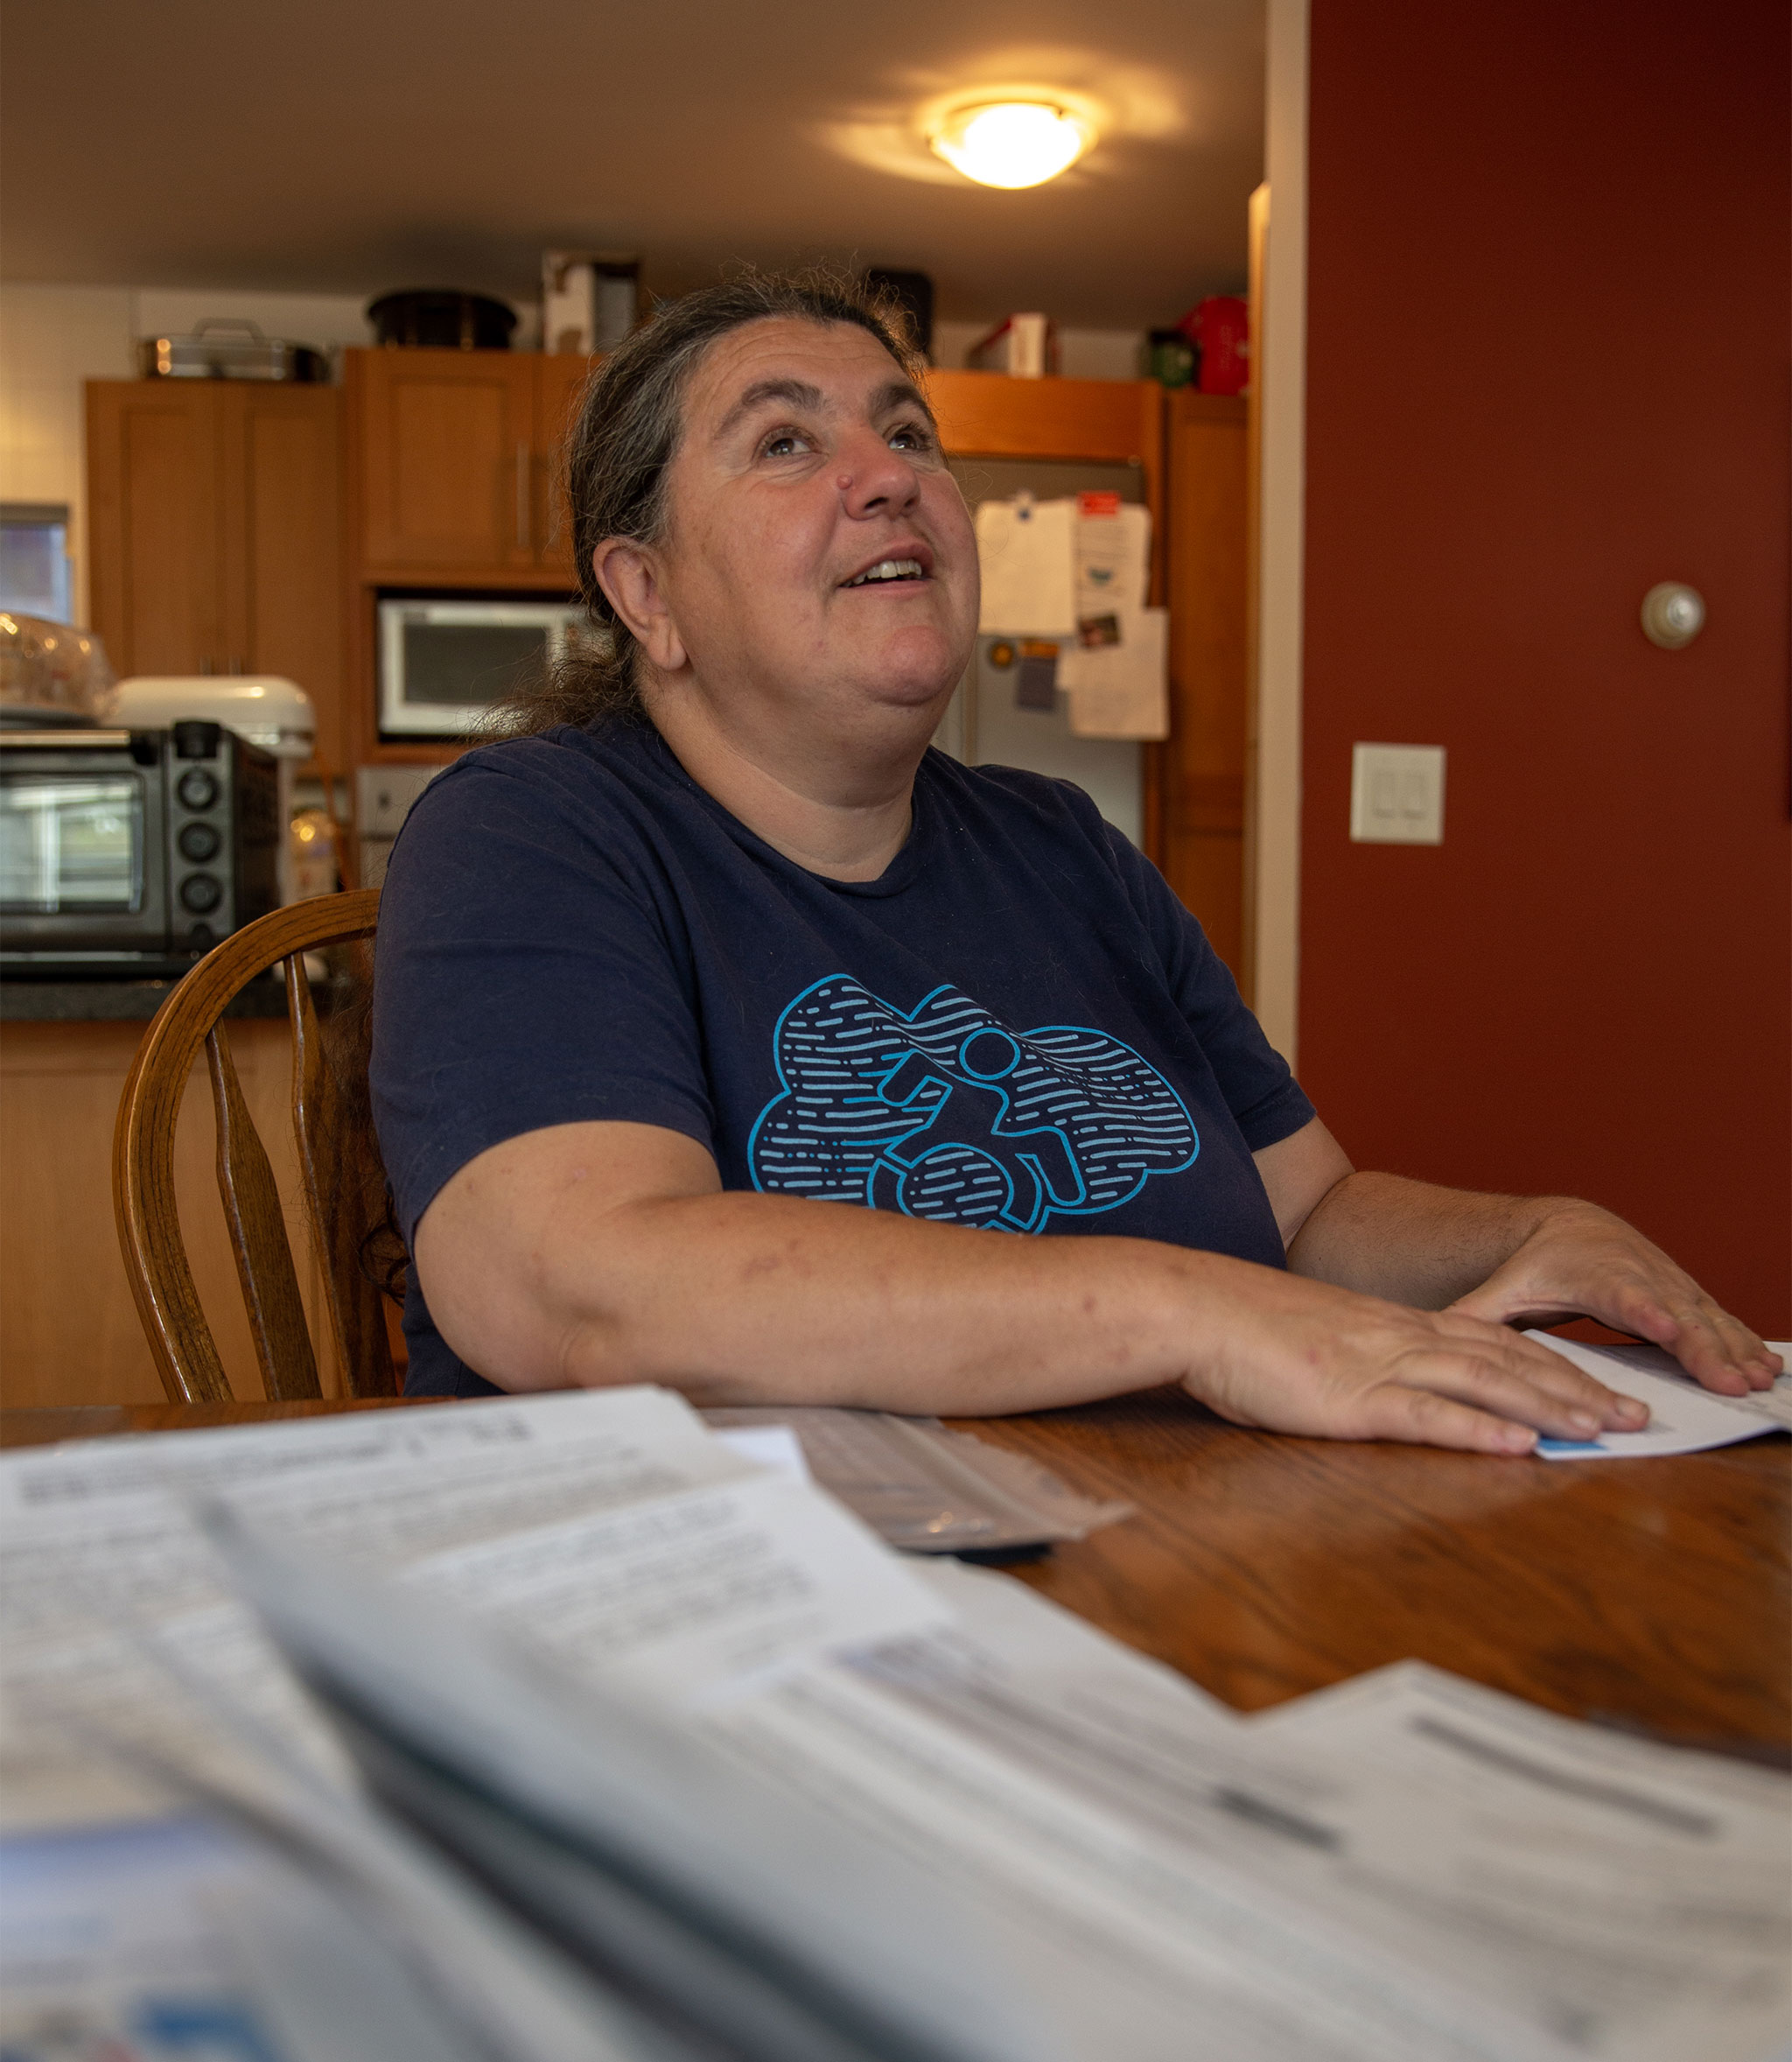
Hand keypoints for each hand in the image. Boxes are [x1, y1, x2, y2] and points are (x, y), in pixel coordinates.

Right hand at [1183, 1263, 1651, 1453]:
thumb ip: (1360, 1357)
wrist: (1195, 1308)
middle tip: (1631, 1414)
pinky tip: (1518, 1446)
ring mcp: (1378, 1365)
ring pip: (1483, 1385)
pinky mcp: (1349, 1398)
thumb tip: (1384, 1381)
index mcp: (1393, 1324)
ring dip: (1548, 1408)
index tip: (1597, 1385)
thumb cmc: (1242, 1330)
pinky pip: (1426, 1416)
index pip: (1493, 1341)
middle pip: (1507, 1360)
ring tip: (1601, 1430)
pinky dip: (1478, 1432)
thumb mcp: (1316, 1338)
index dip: (1551, 1364)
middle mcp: (1400, 1337)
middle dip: (1575, 1387)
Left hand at [1445, 1201, 1781, 1395]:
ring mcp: (1669, 1286)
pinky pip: (1721, 1322)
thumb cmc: (1535, 1267)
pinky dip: (1745, 1343)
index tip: (1670, 1329)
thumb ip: (1476, 1316)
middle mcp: (1640, 1276)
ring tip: (1758, 1379)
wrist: (1573, 1229)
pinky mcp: (1688, 1297)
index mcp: (1594, 1275)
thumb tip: (1430, 1339)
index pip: (1625, 1295)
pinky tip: (1768, 1368)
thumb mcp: (1505, 1290)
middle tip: (1732, 1381)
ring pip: (1708, 1318)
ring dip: (1735, 1349)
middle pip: (1677, 1313)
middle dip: (1706, 1346)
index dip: (1648, 1312)